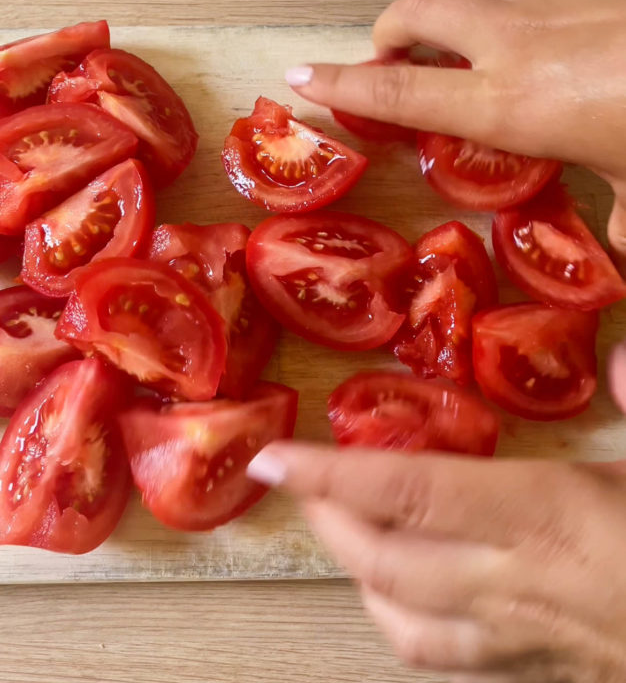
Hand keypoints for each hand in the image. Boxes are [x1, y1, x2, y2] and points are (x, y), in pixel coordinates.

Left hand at [248, 422, 625, 681]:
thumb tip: (624, 360)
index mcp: (548, 516)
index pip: (409, 491)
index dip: (332, 473)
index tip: (274, 456)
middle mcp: (520, 583)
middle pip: (388, 562)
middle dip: (328, 520)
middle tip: (297, 478)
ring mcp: (530, 640)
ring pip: (407, 625)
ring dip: (357, 574)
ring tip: (338, 530)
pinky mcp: (549, 673)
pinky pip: (454, 662)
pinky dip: (409, 626)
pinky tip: (406, 601)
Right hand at [284, 0, 625, 256]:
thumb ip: (621, 219)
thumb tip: (621, 243)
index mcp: (512, 103)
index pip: (400, 90)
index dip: (342, 84)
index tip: (302, 76)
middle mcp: (520, 41)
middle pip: (419, 7)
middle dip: (390, 27)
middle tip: (389, 54)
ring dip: (458, 0)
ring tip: (468, 30)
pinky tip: (558, 21)